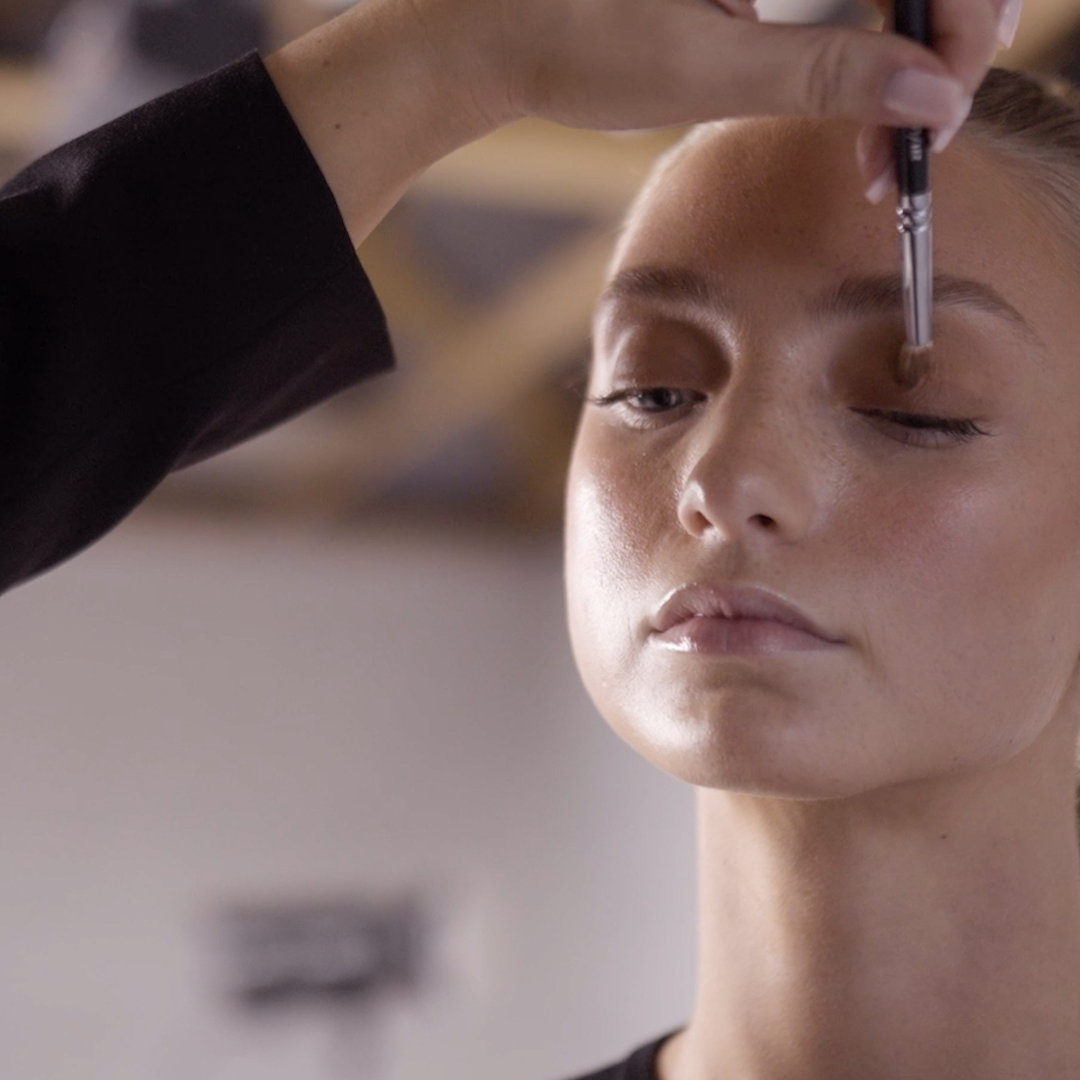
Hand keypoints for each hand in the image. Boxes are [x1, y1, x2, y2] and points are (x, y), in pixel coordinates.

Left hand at [268, 0, 1016, 245]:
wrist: (496, 32)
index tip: (941, 111)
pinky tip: (852, 111)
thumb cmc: (577, 40)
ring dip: (899, 64)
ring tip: (878, 149)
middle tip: (910, 147)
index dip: (958, 28)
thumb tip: (930, 92)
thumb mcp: (707, 67)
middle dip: (935, 53)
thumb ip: (825, 73)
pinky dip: (860, 54)